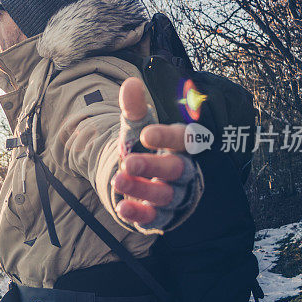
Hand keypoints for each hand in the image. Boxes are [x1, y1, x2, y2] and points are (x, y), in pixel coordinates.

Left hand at [112, 77, 192, 226]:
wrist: (137, 174)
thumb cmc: (143, 145)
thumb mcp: (137, 125)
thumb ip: (133, 107)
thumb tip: (130, 84)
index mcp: (182, 145)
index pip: (183, 140)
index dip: (167, 137)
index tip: (146, 134)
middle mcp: (184, 171)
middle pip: (176, 170)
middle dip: (153, 166)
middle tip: (128, 162)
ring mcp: (174, 195)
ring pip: (165, 196)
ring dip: (142, 189)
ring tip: (118, 180)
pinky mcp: (162, 215)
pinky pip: (155, 218)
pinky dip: (139, 214)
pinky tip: (121, 207)